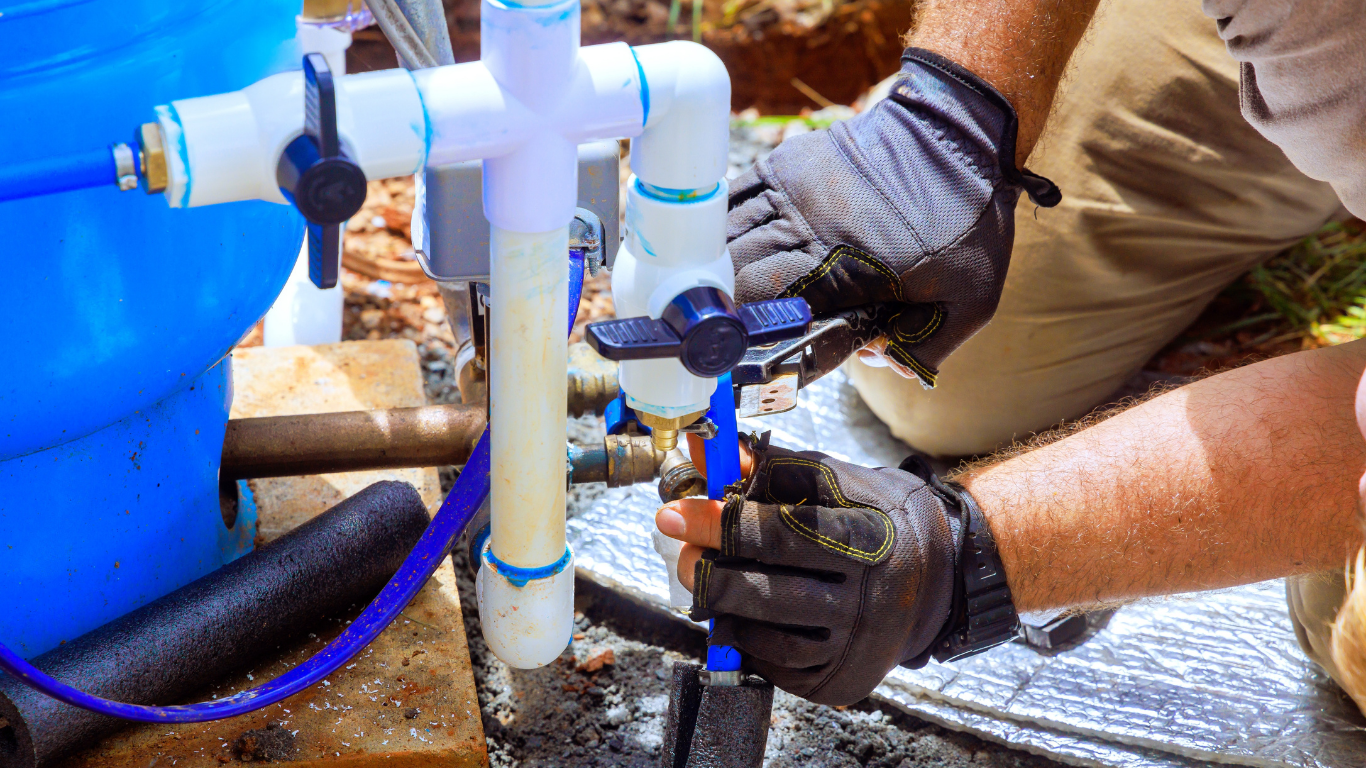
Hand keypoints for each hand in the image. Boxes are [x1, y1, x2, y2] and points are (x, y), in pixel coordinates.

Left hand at [656, 434, 975, 705]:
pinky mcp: (843, 681)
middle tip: (679, 554)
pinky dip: (748, 643)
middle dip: (710, 573)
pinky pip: (779, 666)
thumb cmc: (878, 519)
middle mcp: (869, 599)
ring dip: (724, 610)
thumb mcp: (834, 481)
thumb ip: (767, 469)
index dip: (720, 523)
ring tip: (705, 584)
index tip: (674, 513)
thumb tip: (701, 454)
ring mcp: (857, 647)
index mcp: (867, 539)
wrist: (941, 577)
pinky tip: (737, 617)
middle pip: (770, 593)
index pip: (781, 534)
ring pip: (770, 637)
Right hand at [727, 48, 1058, 386]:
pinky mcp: (786, 164)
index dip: (756, 337)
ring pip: (726, 238)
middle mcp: (806, 231)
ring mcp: (790, 194)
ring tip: (714, 293)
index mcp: (845, 270)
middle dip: (729, 307)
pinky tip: (719, 246)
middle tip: (731, 328)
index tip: (752, 354)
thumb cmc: (968, 215)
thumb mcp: (974, 296)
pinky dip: (720, 226)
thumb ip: (929, 343)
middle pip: (736, 276)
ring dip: (717, 268)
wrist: (960, 130)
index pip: (773, 312)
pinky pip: (733, 198)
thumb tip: (883, 363)